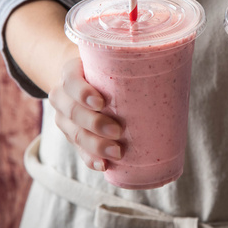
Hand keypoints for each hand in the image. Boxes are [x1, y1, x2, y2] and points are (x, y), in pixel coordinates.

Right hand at [49, 57, 123, 171]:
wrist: (83, 82)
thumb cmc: (105, 70)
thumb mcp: (109, 62)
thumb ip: (127, 67)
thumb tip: (165, 74)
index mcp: (71, 72)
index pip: (71, 80)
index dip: (83, 92)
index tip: (102, 102)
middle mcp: (62, 96)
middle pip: (73, 111)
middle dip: (95, 123)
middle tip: (118, 130)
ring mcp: (64, 118)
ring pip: (75, 134)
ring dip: (96, 145)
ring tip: (117, 151)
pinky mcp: (71, 136)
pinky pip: (78, 150)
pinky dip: (91, 159)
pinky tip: (104, 165)